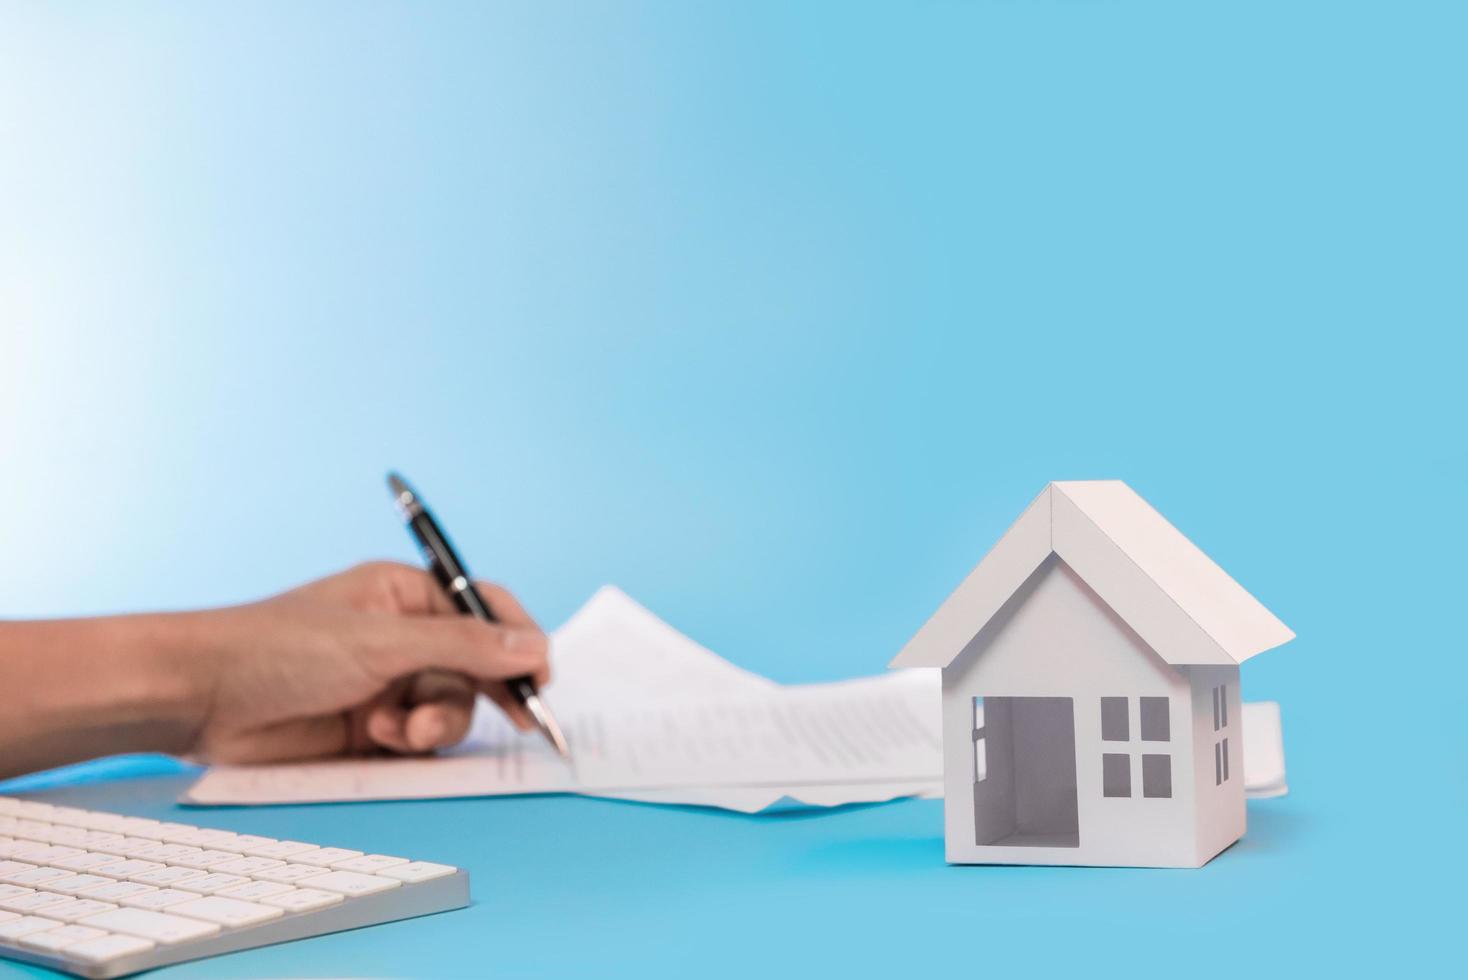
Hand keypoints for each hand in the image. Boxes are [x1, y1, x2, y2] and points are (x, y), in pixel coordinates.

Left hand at [184, 562, 549, 763]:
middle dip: (484, 692)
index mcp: (406, 595)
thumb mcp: (383, 642)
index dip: (518, 641)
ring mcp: (387, 682)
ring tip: (401, 728)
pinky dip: (411, 741)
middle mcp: (402, 636)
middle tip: (519, 720)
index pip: (483, 610)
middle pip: (477, 666)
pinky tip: (380, 736)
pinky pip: (420, 738)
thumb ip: (465, 648)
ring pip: (452, 706)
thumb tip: (536, 648)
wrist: (202, 698)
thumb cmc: (280, 648)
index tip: (542, 675)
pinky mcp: (371, 727)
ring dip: (438, 720)